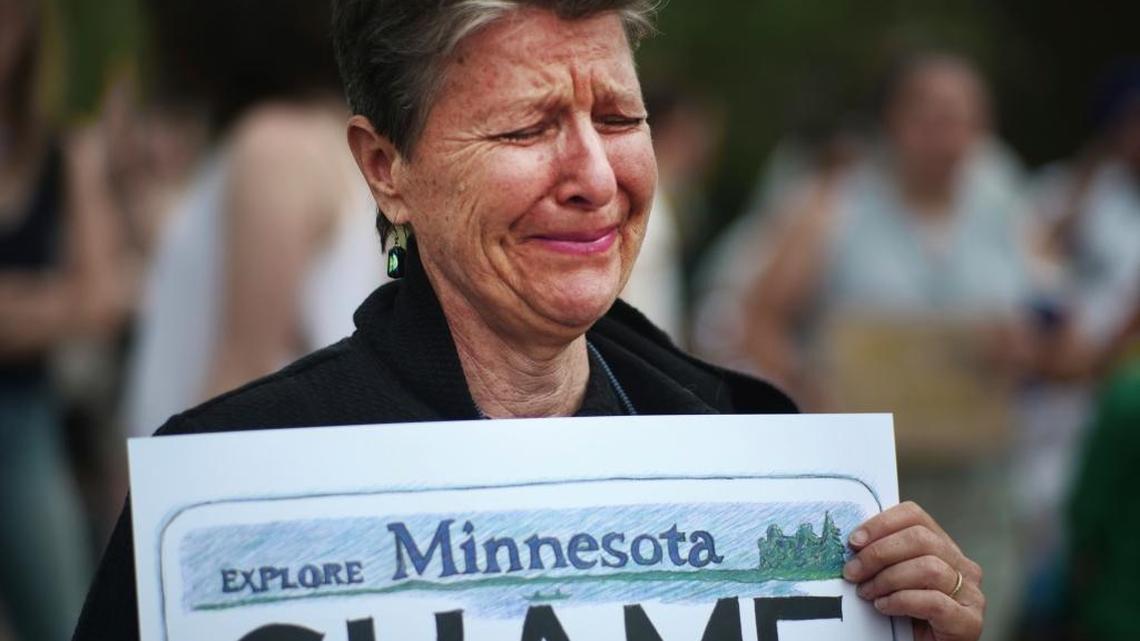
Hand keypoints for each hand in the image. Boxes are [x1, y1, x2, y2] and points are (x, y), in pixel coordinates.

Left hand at [843, 501, 983, 640]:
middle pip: (921, 539)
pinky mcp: (968, 621)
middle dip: (878, 553)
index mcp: (944, 549)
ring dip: (887, 579)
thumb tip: (854, 543)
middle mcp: (963, 567)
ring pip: (928, 568)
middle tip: (853, 572)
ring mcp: (971, 594)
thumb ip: (885, 558)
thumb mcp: (895, 579)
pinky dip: (901, 601)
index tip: (854, 541)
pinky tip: (884, 607)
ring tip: (867, 592)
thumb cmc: (907, 618)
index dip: (881, 523)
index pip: (915, 516)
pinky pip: (934, 601)